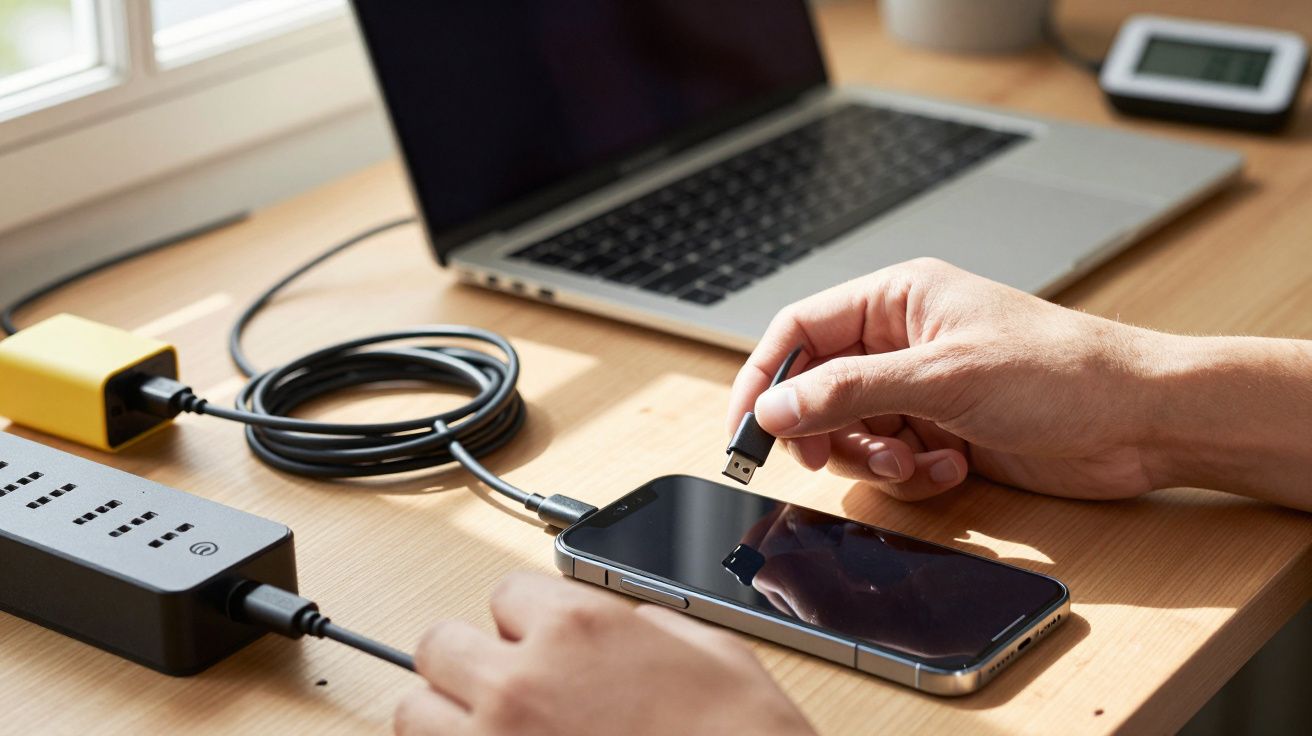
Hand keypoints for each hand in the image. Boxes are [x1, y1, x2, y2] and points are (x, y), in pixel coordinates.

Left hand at [395, 572, 815, 735]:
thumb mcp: (713, 653)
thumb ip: (649, 627)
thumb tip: (628, 628)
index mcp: (577, 626)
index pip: (504, 593)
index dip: (525, 621)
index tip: (538, 643)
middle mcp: (520, 681)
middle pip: (439, 646)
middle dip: (470, 664)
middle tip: (504, 689)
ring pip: (413, 714)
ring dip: (445, 720)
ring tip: (487, 733)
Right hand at [728, 257, 1166, 501]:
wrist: (1140, 422)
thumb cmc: (1062, 372)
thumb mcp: (943, 377)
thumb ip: (849, 391)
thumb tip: (775, 406)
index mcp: (897, 299)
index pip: (800, 330)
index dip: (765, 376)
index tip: (745, 427)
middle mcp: (902, 341)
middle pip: (818, 388)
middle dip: (822, 430)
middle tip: (824, 458)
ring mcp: (922, 389)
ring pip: (851, 431)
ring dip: (872, 459)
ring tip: (912, 464)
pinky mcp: (943, 432)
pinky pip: (892, 460)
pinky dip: (910, 476)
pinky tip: (950, 471)